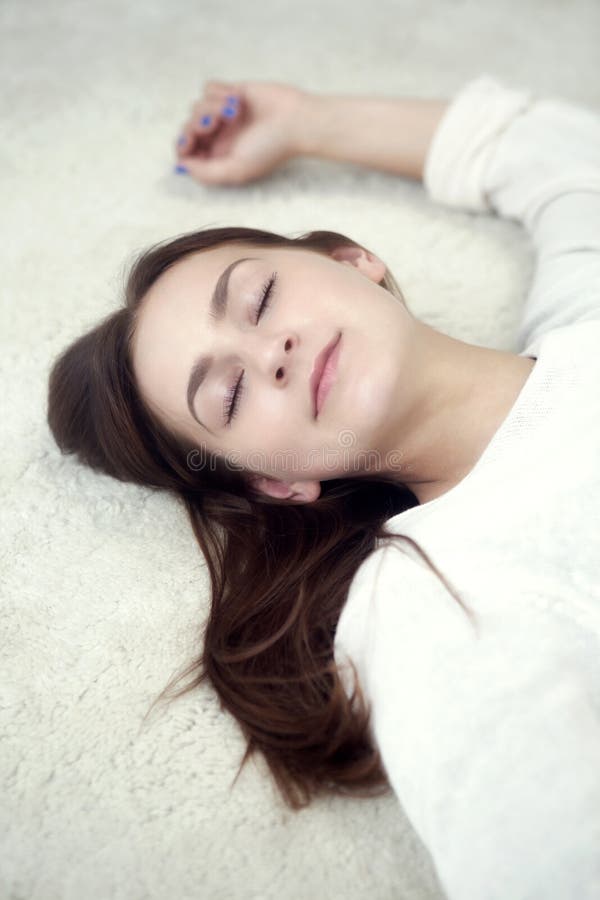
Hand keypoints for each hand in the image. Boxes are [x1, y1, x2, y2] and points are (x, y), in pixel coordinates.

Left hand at [174, 79, 308, 185]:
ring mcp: (223, 115)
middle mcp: (218, 138)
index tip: (191, 140)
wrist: (294, 121)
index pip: (185, 152)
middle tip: (215, 125)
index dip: (182, 145)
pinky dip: (220, 92)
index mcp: (218, 158)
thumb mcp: (236, 170)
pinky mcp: (231, 93)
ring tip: (234, 113)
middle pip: (187, 127)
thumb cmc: (270, 149)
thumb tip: (182, 165)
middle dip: (196, 124)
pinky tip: (237, 100)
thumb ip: (206, 173)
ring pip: (196, 106)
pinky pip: (209, 88)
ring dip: (213, 108)